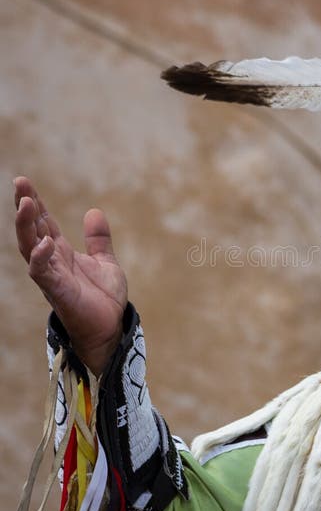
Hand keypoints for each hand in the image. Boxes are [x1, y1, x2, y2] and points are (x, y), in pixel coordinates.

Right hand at [14, 177, 127, 375]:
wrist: (110, 328)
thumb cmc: (103, 300)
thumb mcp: (105, 262)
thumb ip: (98, 239)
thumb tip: (94, 211)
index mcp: (62, 254)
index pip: (44, 223)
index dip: (35, 203)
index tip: (24, 182)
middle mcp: (52, 262)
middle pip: (32, 230)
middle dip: (24, 206)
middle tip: (19, 182)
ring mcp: (52, 276)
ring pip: (30, 247)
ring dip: (26, 226)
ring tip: (25, 203)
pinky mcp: (57, 292)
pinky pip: (42, 273)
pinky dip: (41, 257)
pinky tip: (44, 242)